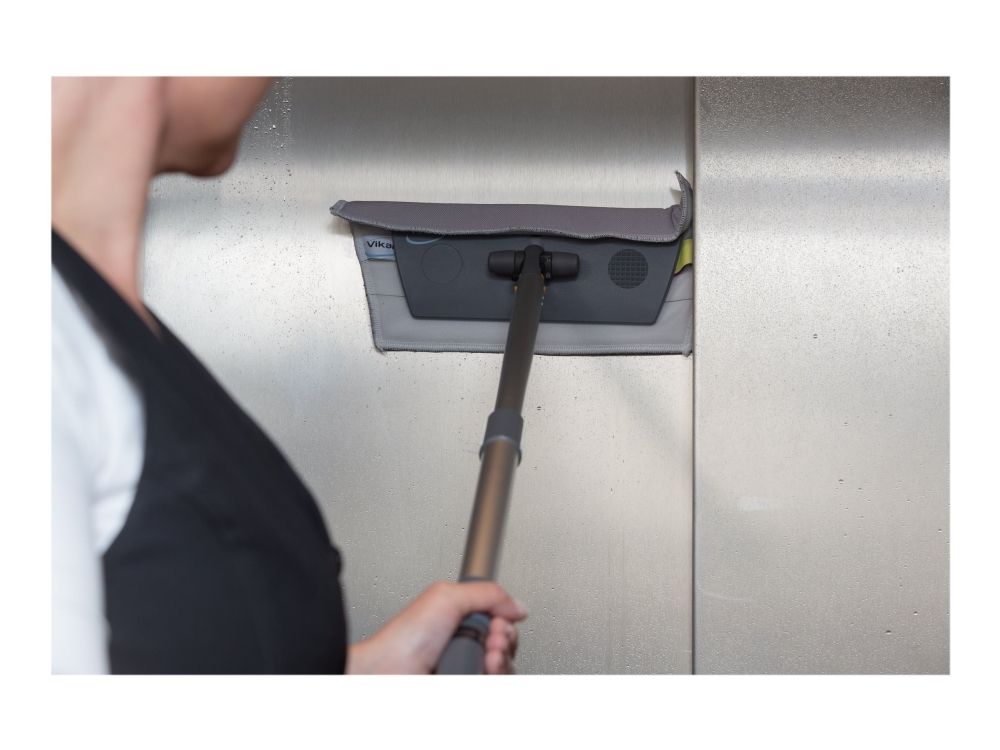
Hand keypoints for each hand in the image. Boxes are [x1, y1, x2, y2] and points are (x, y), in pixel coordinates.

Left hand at [346, 581, 526, 674]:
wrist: (388, 674)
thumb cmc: (405, 639)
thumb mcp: (447, 597)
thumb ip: (487, 593)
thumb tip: (518, 605)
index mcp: (460, 619)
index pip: (501, 621)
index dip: (504, 621)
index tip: (496, 622)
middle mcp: (465, 645)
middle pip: (506, 646)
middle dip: (505, 640)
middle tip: (490, 639)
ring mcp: (466, 669)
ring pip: (504, 668)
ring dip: (501, 660)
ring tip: (485, 657)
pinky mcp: (465, 684)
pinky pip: (493, 681)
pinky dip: (494, 675)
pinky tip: (481, 670)